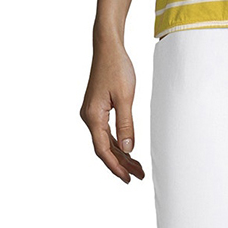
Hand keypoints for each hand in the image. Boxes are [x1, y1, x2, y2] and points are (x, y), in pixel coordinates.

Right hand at [81, 34, 144, 182]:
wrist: (108, 48)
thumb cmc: (116, 68)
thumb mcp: (125, 98)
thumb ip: (126, 125)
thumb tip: (127, 149)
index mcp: (93, 116)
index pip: (103, 149)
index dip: (115, 166)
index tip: (128, 179)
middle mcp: (89, 117)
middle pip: (104, 148)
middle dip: (121, 163)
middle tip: (139, 175)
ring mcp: (92, 113)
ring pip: (105, 141)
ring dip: (120, 154)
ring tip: (137, 167)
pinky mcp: (97, 108)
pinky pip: (106, 131)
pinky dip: (116, 142)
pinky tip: (127, 150)